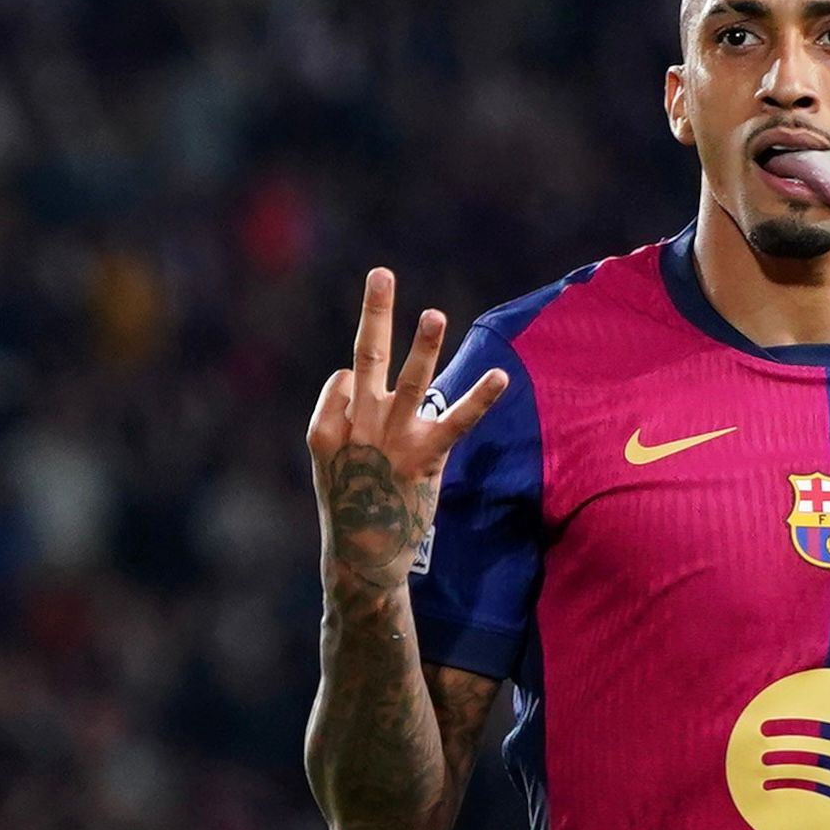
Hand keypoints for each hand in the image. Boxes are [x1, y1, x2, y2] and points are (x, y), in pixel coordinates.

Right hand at [306, 268, 506, 591]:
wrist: (363, 556)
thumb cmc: (350, 504)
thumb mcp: (328, 460)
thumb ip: (337, 417)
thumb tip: (350, 375)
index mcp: (328, 426)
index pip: (345, 379)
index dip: (355, 386)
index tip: (363, 417)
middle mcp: (358, 425)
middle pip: (366, 356)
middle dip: (374, 312)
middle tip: (382, 273)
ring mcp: (392, 440)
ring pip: (408, 381)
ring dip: (423, 347)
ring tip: (435, 315)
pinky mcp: (426, 457)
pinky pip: (456, 420)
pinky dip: (480, 397)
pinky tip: (501, 376)